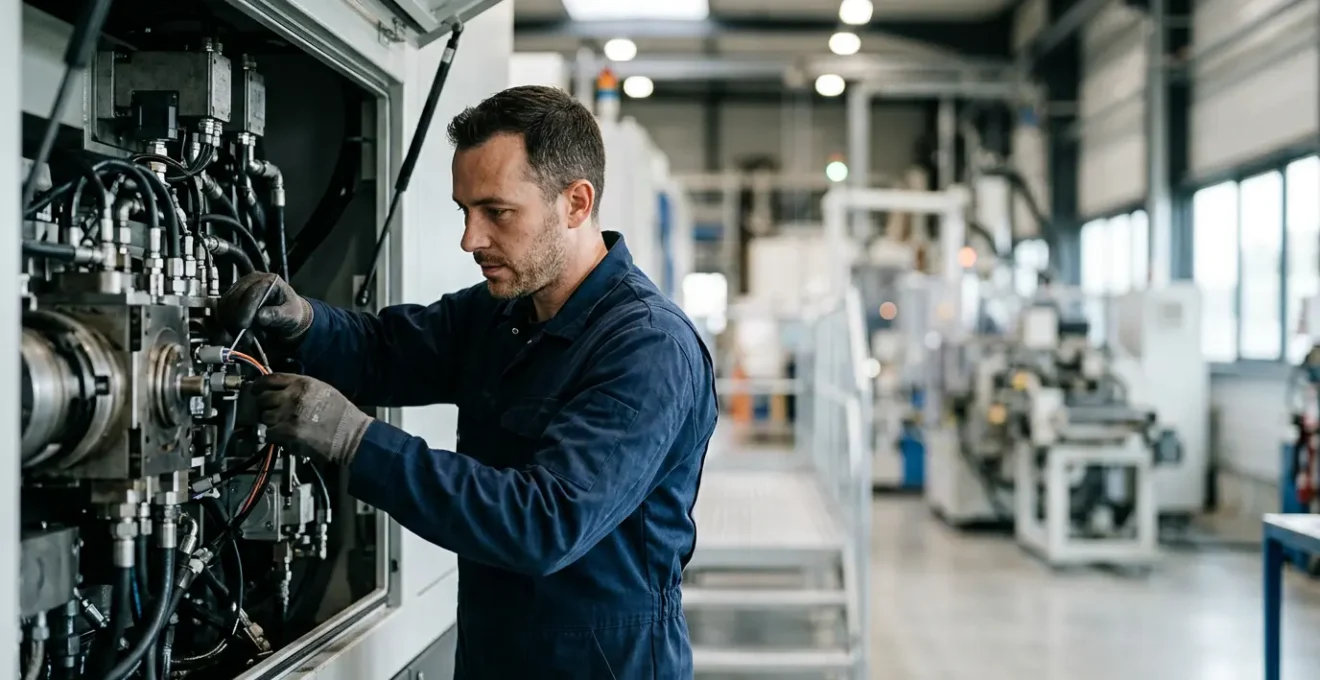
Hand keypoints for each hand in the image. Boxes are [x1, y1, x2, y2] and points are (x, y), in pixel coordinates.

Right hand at [218, 272, 312, 344]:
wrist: (286, 313)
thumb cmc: (291, 312)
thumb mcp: (291, 315)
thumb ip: (277, 315)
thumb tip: (260, 317)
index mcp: (270, 280)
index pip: (252, 292)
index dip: (246, 309)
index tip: (244, 326)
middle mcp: (252, 280)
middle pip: (235, 298)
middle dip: (238, 320)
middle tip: (245, 338)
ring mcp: (240, 287)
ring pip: (226, 304)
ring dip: (231, 323)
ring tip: (244, 338)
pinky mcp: (232, 296)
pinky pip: (222, 310)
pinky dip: (227, 323)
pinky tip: (237, 333)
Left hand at [250, 373, 372, 465]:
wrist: (350, 435)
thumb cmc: (340, 414)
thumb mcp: (322, 390)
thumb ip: (299, 387)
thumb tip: (279, 389)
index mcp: (302, 383)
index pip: (270, 378)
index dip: (259, 384)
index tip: (255, 390)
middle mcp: (292, 396)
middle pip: (263, 398)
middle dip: (265, 406)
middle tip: (273, 412)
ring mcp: (288, 414)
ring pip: (265, 417)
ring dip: (271, 422)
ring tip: (285, 426)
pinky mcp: (287, 432)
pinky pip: (268, 433)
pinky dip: (275, 436)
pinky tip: (286, 436)